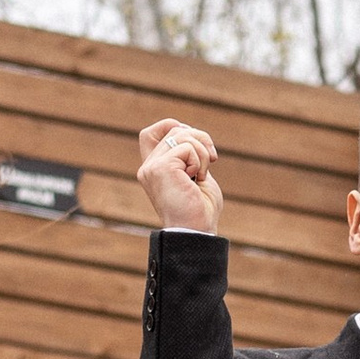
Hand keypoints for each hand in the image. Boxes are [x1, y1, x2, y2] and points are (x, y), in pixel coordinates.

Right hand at [138, 116, 220, 232]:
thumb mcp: (196, 174)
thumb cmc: (200, 210)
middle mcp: (147, 167)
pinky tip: (197, 180)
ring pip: (181, 135)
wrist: (198, 231)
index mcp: (153, 169)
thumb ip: (188, 153)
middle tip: (211, 159)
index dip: (173, 126)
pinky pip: (187, 147)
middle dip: (200, 138)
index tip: (195, 143)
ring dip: (202, 152)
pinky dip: (200, 161)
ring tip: (202, 175)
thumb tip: (190, 131)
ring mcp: (152, 168)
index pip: (151, 133)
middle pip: (173, 129)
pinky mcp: (160, 169)